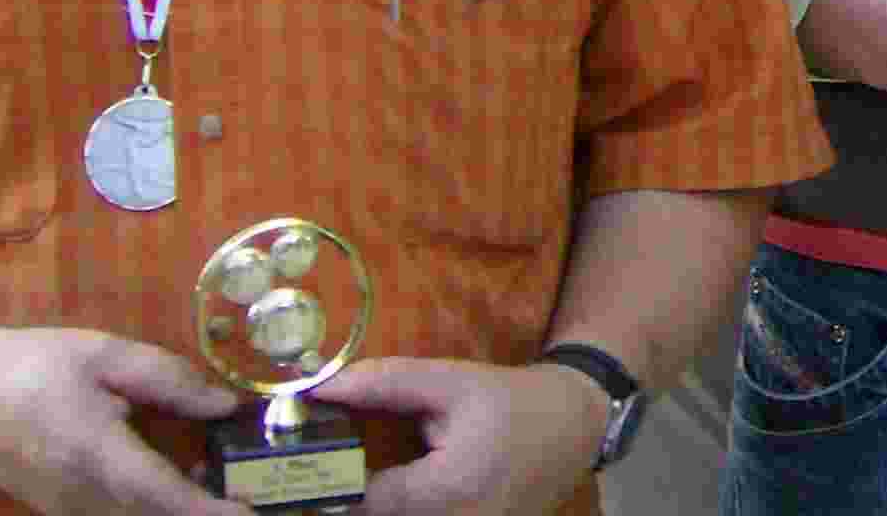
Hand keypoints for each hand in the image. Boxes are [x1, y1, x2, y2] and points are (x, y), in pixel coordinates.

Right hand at [0, 326, 236, 515]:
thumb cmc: (36, 367)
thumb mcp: (106, 356)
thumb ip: (169, 380)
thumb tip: (225, 404)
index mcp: (96, 456)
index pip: (164, 497)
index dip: (210, 512)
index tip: (250, 513)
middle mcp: (82, 499)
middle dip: (204, 509)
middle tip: (247, 482)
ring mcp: (69, 512)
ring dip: (178, 506)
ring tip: (217, 471)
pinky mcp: (63, 513)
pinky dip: (152, 504)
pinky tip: (175, 473)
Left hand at [322, 356, 601, 514]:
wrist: (572, 427)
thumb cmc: (511, 401)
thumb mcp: (450, 382)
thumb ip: (385, 384)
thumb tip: (322, 387)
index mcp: (447, 492)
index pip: (360, 502)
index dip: (332, 478)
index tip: (314, 453)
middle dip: (349, 498)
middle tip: (333, 467)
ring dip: (375, 504)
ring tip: (358, 478)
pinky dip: (400, 509)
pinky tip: (398, 491)